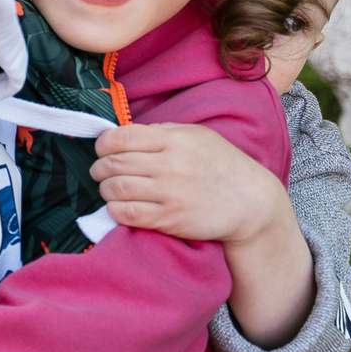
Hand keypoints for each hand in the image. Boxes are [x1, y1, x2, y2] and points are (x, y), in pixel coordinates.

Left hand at [91, 124, 289, 245]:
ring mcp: (170, 193)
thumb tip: (125, 135)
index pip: (121, 137)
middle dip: (99, 169)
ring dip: (105, 190)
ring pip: (116, 189)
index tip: (103, 150)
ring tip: (110, 190)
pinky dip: (115, 210)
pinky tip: (120, 207)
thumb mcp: (197, 136)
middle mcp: (170, 165)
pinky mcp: (170, 219)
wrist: (251, 202)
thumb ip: (161, 132)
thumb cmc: (222, 165)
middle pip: (113, 164)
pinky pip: (127, 214)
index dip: (103, 144)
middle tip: (101, 172)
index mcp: (174, 140)